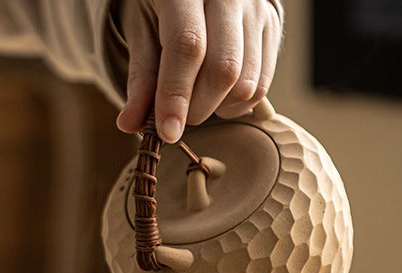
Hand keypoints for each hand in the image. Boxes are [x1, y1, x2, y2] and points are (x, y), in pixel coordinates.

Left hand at [115, 0, 281, 141]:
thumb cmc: (160, 7)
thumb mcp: (140, 32)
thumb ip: (140, 78)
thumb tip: (129, 124)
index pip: (187, 47)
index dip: (176, 96)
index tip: (167, 133)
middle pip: (223, 70)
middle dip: (197, 108)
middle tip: (178, 113)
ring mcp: (256, 9)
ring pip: (246, 83)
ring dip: (218, 109)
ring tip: (197, 99)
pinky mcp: (272, 26)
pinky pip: (261, 85)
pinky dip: (237, 104)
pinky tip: (218, 94)